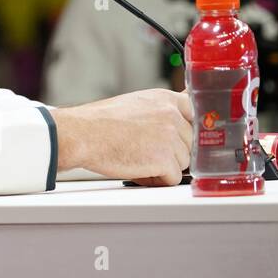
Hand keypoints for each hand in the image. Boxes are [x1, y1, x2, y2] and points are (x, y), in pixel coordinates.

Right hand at [51, 88, 192, 185]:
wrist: (80, 135)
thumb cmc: (99, 123)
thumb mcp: (135, 104)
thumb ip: (162, 110)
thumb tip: (186, 115)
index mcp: (164, 98)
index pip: (197, 114)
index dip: (188, 131)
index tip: (181, 137)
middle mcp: (171, 114)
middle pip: (190, 144)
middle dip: (170, 152)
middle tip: (143, 149)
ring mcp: (170, 136)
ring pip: (182, 162)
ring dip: (162, 166)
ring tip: (136, 158)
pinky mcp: (164, 159)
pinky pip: (172, 178)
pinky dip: (155, 179)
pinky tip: (136, 169)